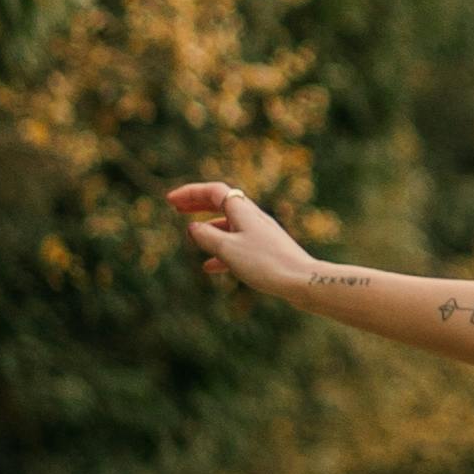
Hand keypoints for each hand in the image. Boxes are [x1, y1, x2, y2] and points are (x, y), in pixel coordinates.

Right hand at [167, 180, 317, 302]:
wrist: (302, 282)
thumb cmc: (265, 263)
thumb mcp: (228, 249)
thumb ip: (207, 236)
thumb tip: (193, 228)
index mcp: (243, 211)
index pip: (214, 191)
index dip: (190, 192)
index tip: (170, 200)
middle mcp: (253, 218)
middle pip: (222, 203)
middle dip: (198, 204)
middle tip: (176, 208)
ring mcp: (261, 234)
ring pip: (230, 224)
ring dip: (209, 227)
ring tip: (191, 236)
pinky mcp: (266, 251)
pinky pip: (239, 245)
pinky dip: (222, 251)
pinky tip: (210, 267)